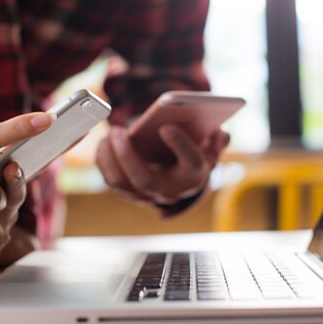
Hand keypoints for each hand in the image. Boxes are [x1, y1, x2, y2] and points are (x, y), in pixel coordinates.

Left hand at [96, 124, 228, 205]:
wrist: (179, 179)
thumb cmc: (192, 154)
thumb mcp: (209, 145)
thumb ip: (215, 137)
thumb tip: (218, 133)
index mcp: (194, 175)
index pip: (191, 162)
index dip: (180, 145)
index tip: (166, 127)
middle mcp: (169, 192)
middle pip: (145, 180)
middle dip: (128, 155)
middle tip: (119, 130)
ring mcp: (146, 196)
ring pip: (121, 182)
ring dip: (110, 157)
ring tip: (109, 133)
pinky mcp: (128, 192)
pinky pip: (110, 178)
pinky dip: (104, 159)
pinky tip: (104, 141)